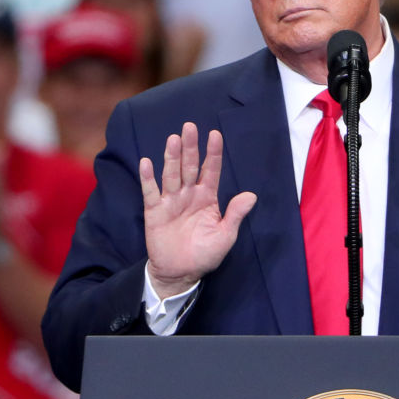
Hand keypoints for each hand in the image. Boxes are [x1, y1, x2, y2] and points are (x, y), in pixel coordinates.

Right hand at [141, 122, 256, 297]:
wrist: (180, 272)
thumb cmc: (205, 254)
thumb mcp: (225, 235)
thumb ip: (235, 214)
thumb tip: (251, 195)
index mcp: (207, 198)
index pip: (211, 170)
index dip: (213, 153)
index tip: (215, 134)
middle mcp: (189, 194)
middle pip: (190, 166)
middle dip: (190, 147)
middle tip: (190, 126)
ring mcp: (171, 201)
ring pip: (172, 174)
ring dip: (172, 157)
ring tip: (173, 139)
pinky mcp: (155, 211)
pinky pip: (151, 192)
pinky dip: (148, 178)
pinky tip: (146, 162)